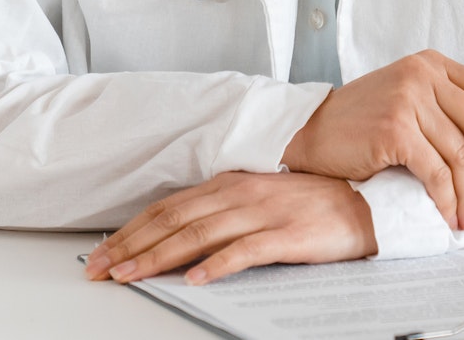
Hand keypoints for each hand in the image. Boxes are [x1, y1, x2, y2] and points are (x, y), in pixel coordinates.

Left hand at [84, 171, 374, 285]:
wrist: (364, 201)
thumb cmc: (311, 203)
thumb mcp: (258, 198)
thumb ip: (221, 211)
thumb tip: (178, 237)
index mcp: (229, 183)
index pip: (167, 208)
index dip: (131, 231)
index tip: (101, 252)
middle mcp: (239, 193)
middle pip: (173, 221)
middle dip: (131, 246)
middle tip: (100, 269)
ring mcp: (262, 213)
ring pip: (197, 235)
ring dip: (158, 257)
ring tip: (130, 275)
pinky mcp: (285, 235)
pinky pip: (244, 251)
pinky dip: (215, 266)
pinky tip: (193, 279)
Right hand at [281, 49, 463, 231]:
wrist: (309, 131)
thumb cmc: (360, 124)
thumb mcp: (408, 100)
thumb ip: (447, 112)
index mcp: (434, 65)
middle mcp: (424, 75)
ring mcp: (409, 99)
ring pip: (461, 154)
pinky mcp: (394, 129)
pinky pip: (436, 172)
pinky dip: (446, 199)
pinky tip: (446, 213)